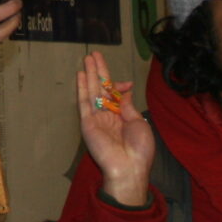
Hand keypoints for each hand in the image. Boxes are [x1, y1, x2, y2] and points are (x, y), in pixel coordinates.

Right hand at [76, 50, 152, 205]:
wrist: (129, 167)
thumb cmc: (139, 148)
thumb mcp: (139, 123)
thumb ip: (128, 106)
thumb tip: (123, 91)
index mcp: (122, 117)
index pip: (116, 95)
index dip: (119, 85)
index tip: (126, 83)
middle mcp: (108, 115)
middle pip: (102, 89)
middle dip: (99, 72)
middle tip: (95, 54)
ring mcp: (97, 118)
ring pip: (92, 91)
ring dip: (90, 74)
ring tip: (88, 58)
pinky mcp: (87, 122)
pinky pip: (84, 102)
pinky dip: (82, 88)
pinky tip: (81, 75)